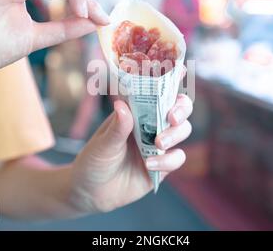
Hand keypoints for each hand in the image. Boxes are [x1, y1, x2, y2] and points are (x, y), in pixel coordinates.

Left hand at [68, 94, 192, 213]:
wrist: (90, 192)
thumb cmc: (94, 160)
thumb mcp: (102, 143)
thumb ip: (117, 127)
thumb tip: (122, 105)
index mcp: (137, 113)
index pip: (159, 94)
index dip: (171, 87)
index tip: (177, 80)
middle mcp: (151, 126)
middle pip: (179, 110)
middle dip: (181, 111)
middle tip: (172, 118)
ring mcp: (159, 146)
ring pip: (182, 132)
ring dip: (174, 135)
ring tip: (158, 144)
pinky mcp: (163, 167)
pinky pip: (177, 158)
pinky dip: (168, 160)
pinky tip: (149, 165)